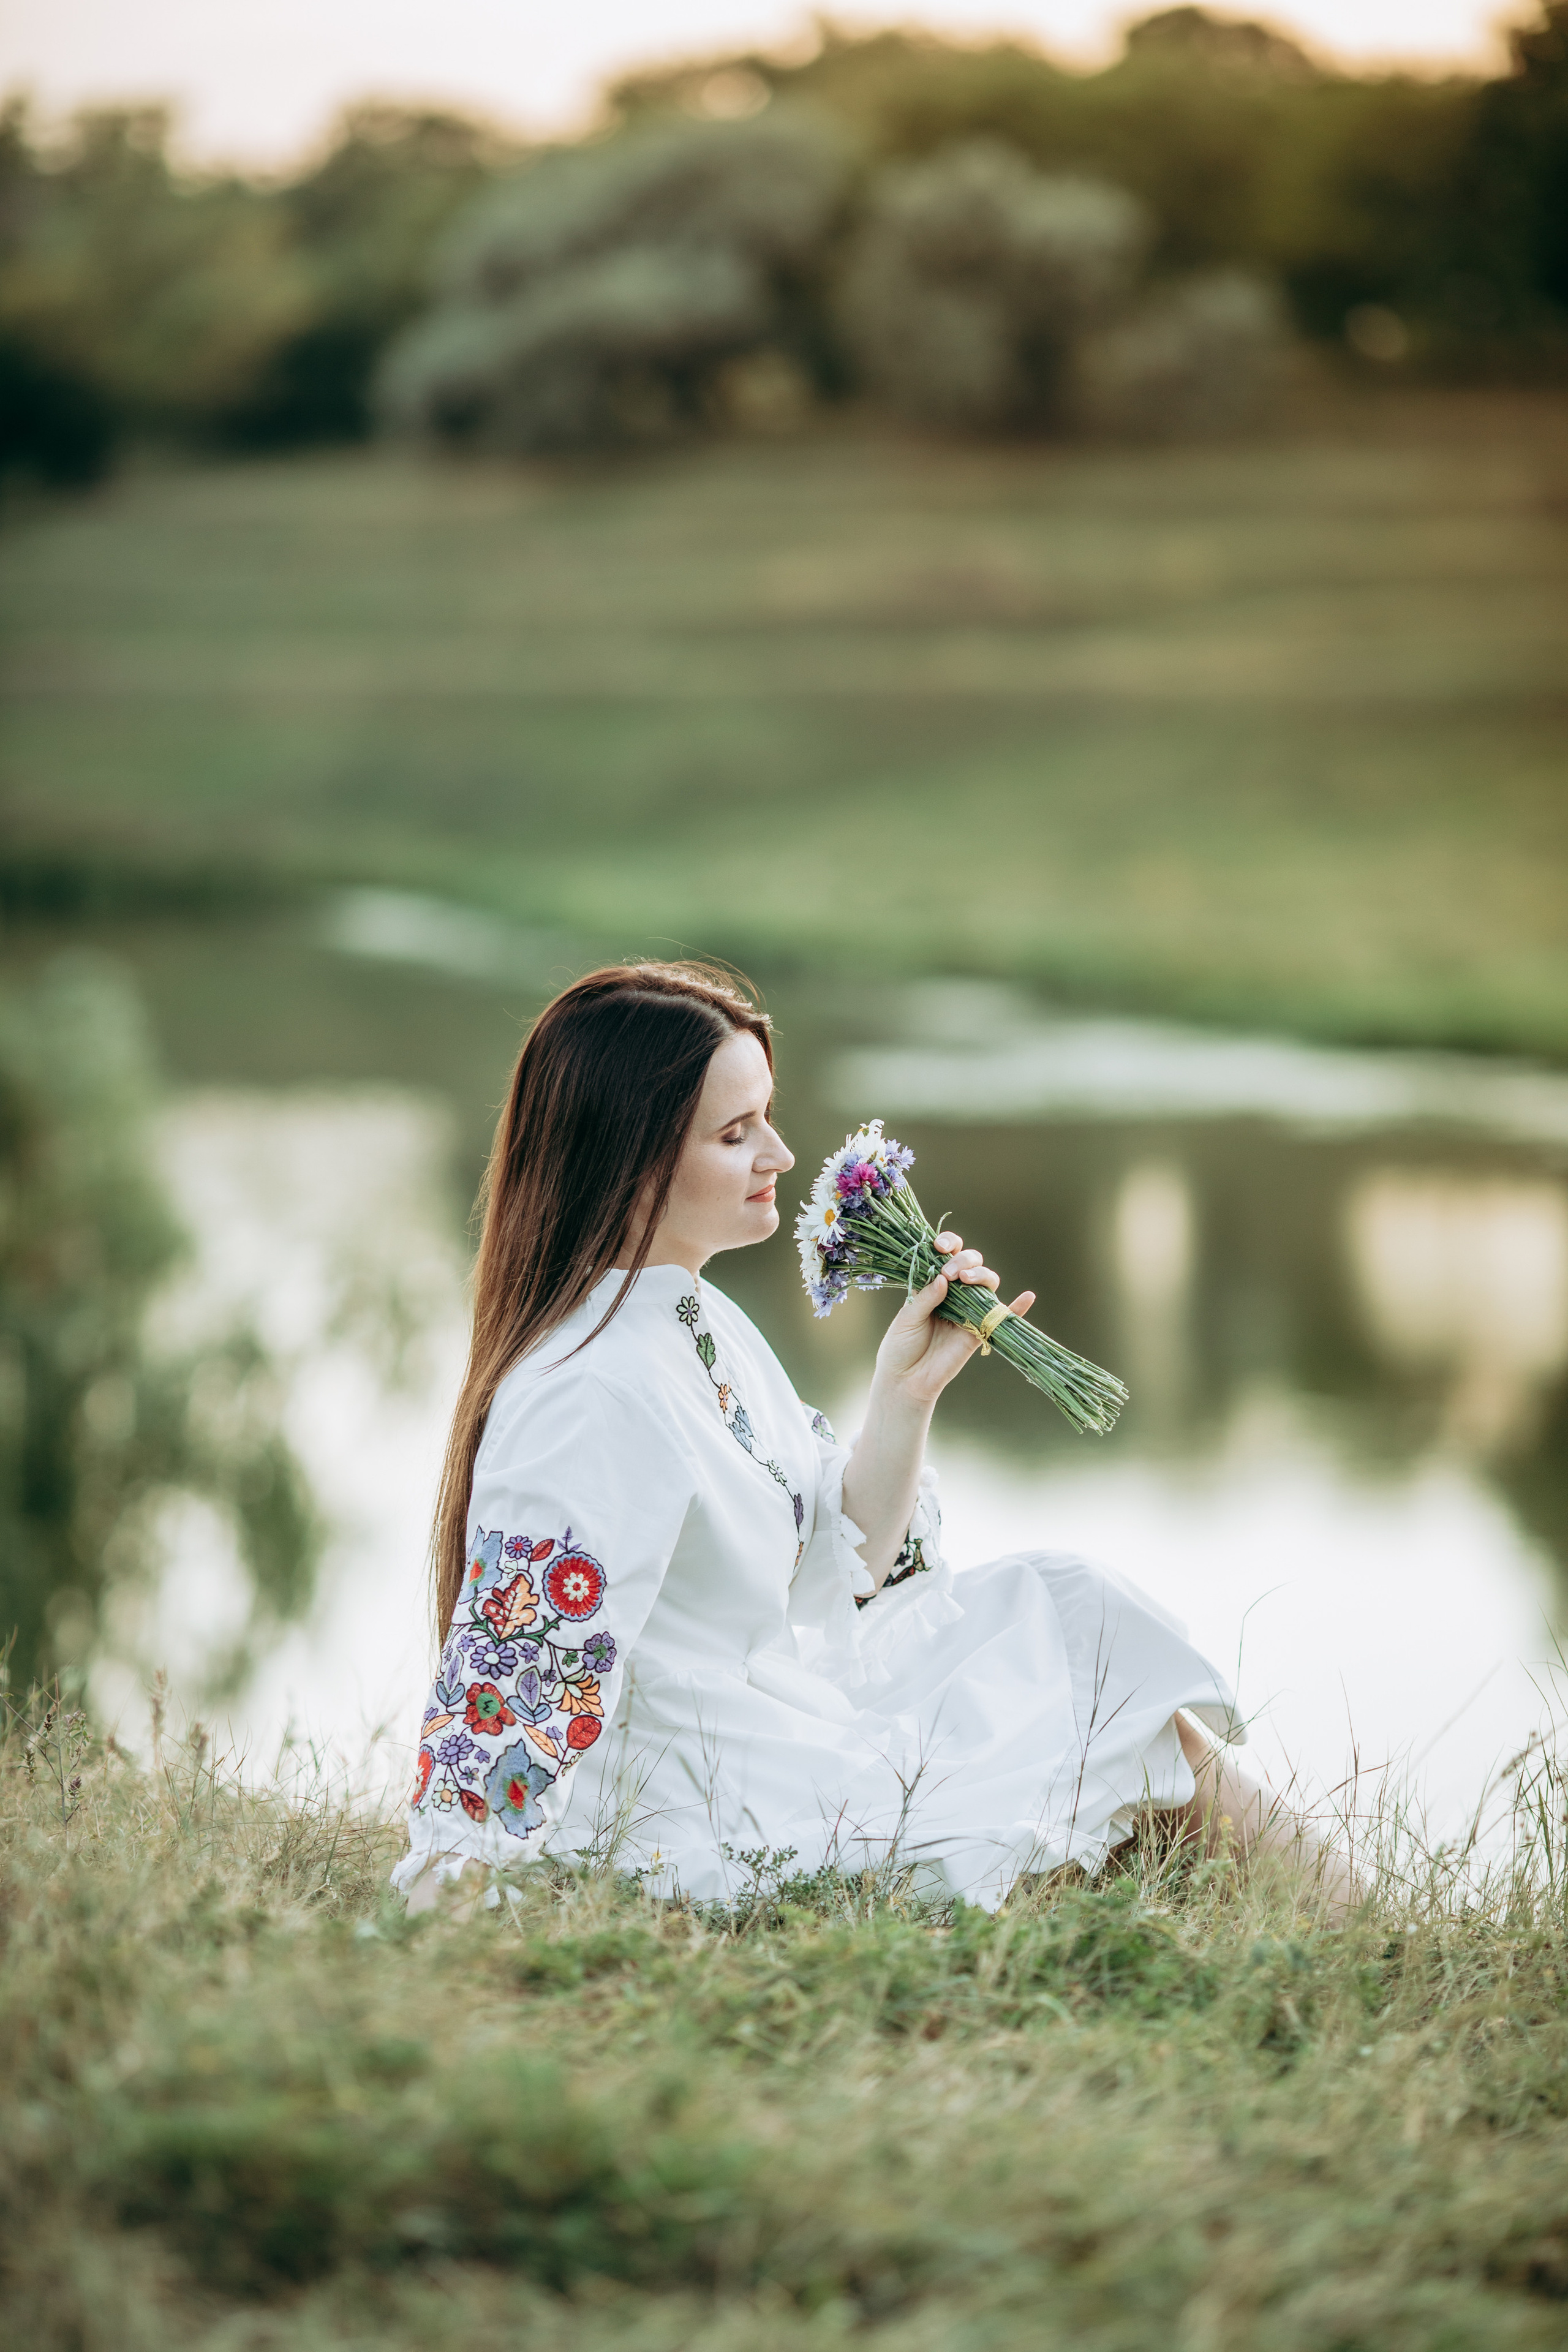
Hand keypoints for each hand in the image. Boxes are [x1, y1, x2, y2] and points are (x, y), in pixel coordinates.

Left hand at [872, 1230, 1036, 1409]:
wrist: (905, 1380)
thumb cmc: (901, 1345)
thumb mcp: (908, 1317)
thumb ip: (926, 1298)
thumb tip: (945, 1278)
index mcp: (934, 1283)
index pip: (948, 1255)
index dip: (949, 1244)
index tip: (940, 1248)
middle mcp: (954, 1293)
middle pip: (972, 1264)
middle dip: (965, 1260)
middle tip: (950, 1272)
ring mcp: (969, 1311)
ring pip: (987, 1283)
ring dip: (981, 1275)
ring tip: (966, 1280)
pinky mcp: (979, 1331)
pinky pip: (1002, 1317)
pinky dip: (1017, 1307)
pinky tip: (1028, 1296)